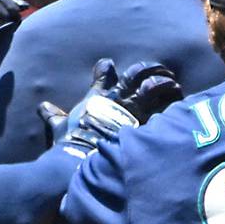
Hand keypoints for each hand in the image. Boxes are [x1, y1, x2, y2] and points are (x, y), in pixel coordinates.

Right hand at [46, 59, 182, 156]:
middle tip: (159, 71)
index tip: (109, 65)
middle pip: (135, 75)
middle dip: (148, 69)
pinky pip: (164, 110)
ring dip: (164, 83)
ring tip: (174, 84)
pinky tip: (181, 100)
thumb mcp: (59, 127)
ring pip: (153, 87)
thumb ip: (53, 115)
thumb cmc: (70, 144)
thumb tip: (43, 106)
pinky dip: (173, 103)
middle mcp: (116, 100)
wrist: (82, 159)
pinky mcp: (146, 125)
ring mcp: (132, 111)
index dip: (106, 69)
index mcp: (97, 98)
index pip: (103, 76)